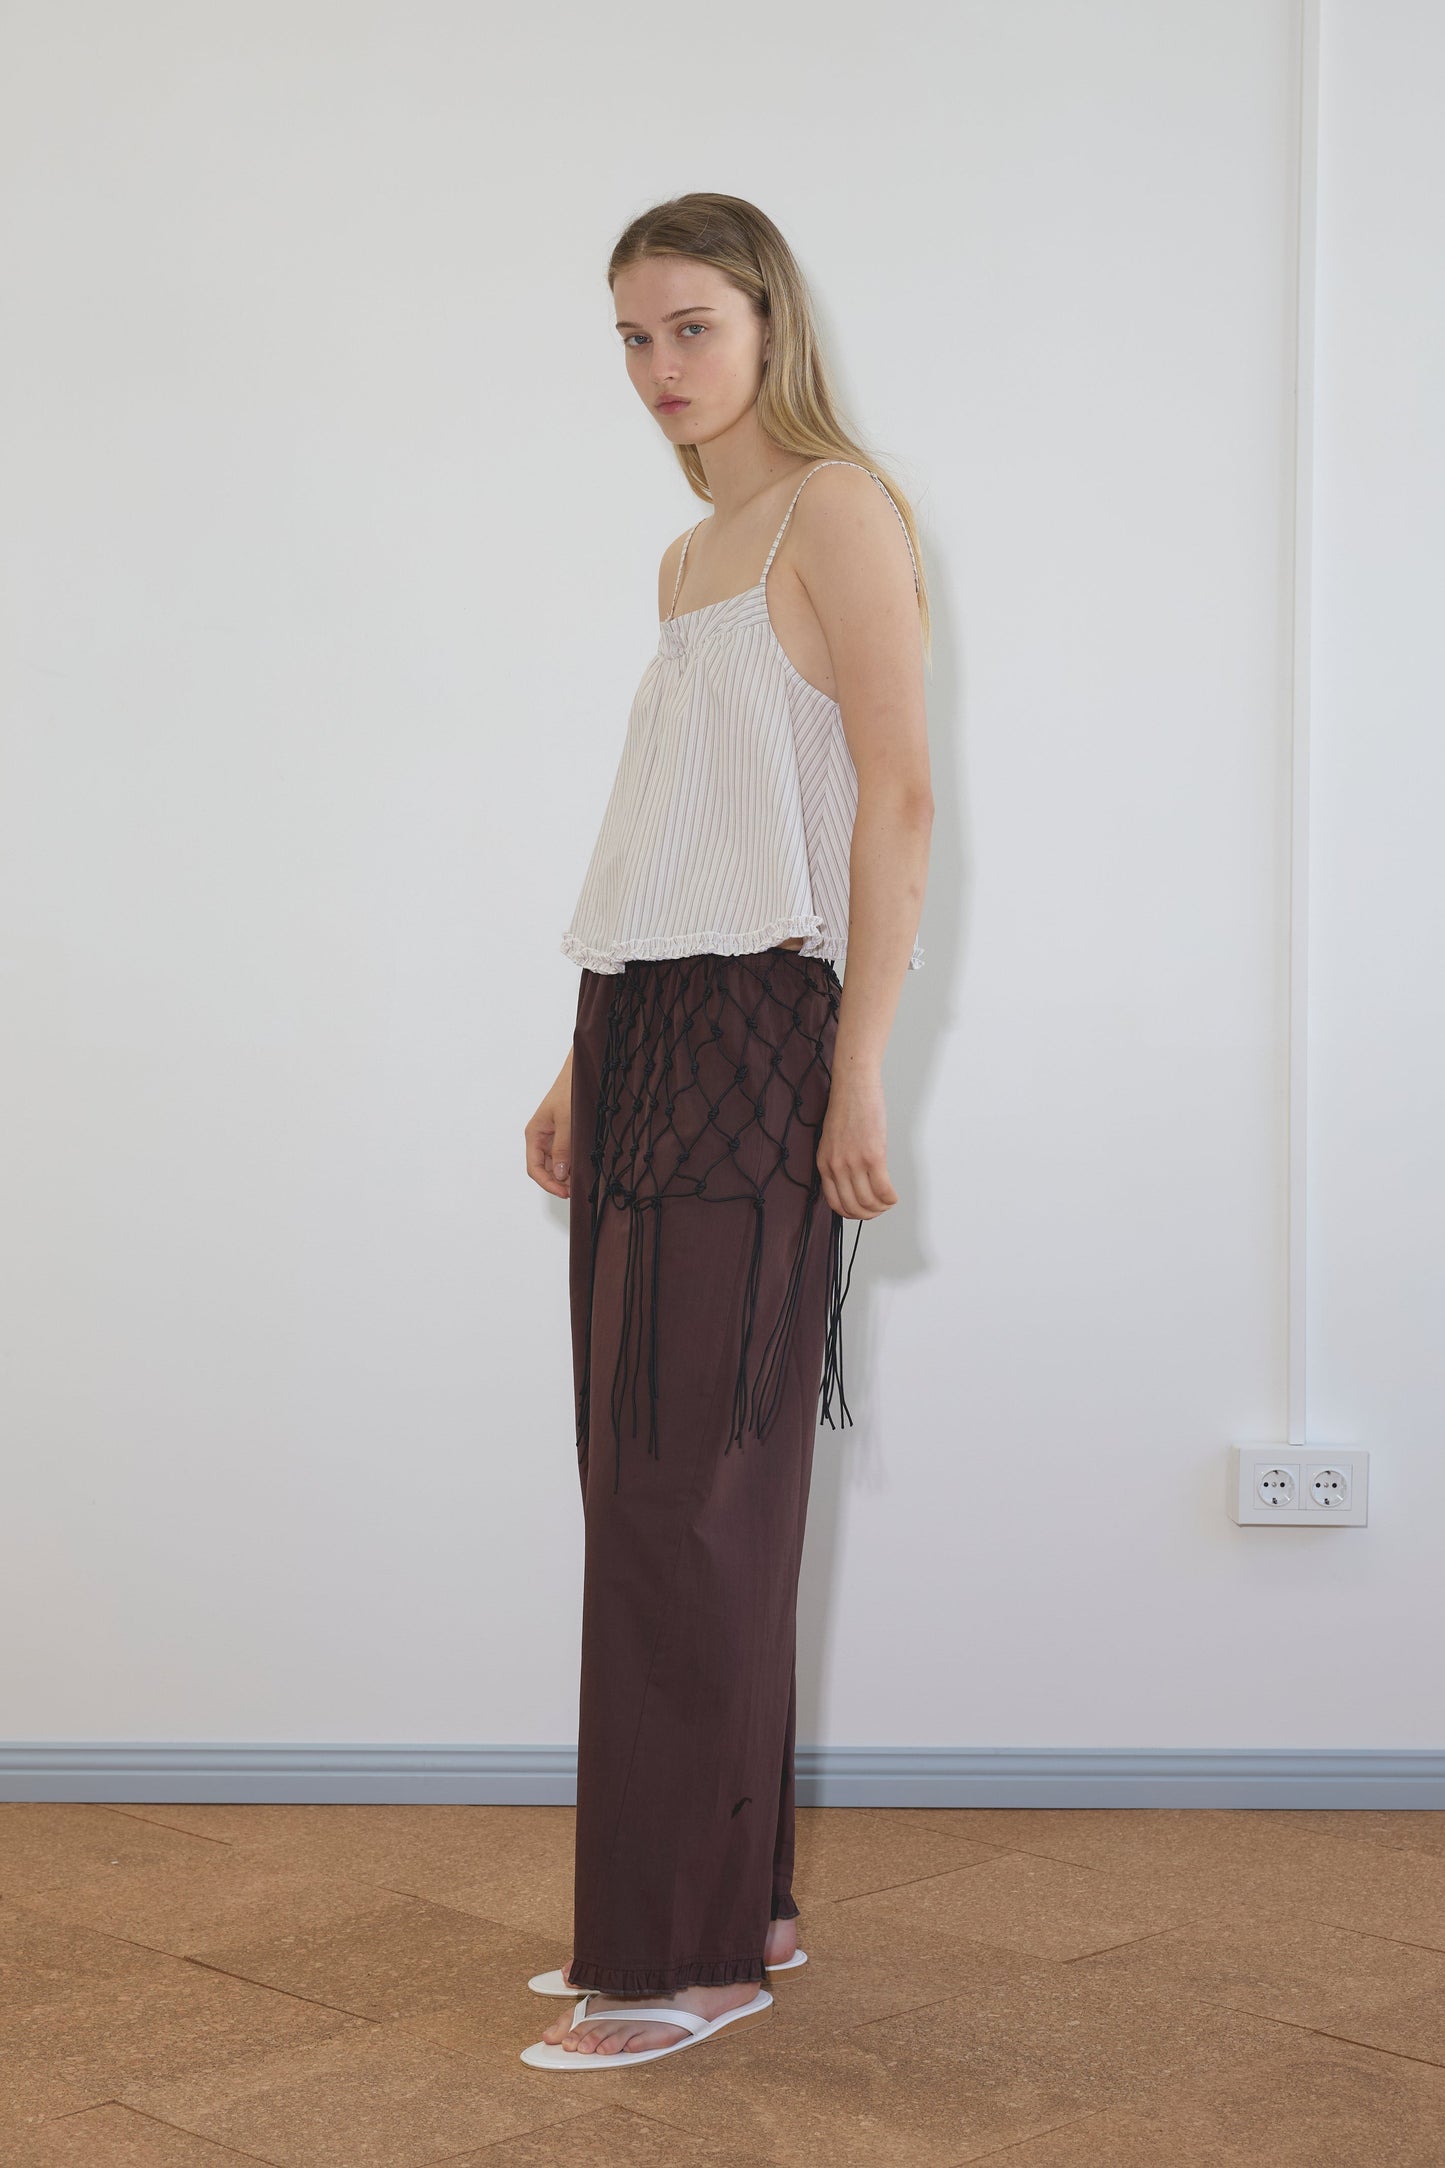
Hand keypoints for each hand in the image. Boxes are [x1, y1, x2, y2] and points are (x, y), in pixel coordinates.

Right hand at [526, 1050, 573, 1198]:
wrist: (581, 1071)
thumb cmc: (569, 1090)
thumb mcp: (566, 1120)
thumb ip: (562, 1148)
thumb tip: (560, 1174)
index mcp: (535, 1134)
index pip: (534, 1168)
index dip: (548, 1184)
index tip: (565, 1193)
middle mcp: (542, 1138)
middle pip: (546, 1169)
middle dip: (560, 1182)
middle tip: (578, 1189)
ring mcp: (554, 1137)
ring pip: (558, 1164)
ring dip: (568, 1174)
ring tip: (584, 1180)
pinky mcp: (566, 1134)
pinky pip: (567, 1154)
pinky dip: (575, 1163)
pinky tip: (586, 1167)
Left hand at [816, 1070, 898, 1219]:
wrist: (854, 1086)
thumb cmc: (846, 1109)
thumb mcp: (831, 1141)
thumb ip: (837, 1162)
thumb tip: (851, 1184)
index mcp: (824, 1164)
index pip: (834, 1203)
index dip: (851, 1214)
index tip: (862, 1211)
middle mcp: (836, 1166)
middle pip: (853, 1207)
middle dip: (868, 1215)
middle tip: (879, 1209)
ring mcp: (854, 1162)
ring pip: (869, 1202)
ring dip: (881, 1208)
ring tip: (888, 1202)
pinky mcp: (873, 1155)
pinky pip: (883, 1189)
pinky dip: (890, 1198)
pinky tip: (894, 1196)